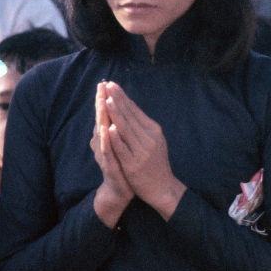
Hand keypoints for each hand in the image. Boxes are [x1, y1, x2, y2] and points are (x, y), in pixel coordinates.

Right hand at [91, 82, 133, 227]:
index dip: (104, 99)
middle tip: (101, 85)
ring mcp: (105, 155)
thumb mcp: (122, 145)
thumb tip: (118, 112)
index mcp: (108, 137)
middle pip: (102, 119)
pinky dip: (108, 140)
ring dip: (102, 117)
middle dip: (102, 102)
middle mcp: (104, 144)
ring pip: (103, 133)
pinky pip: (108, 150)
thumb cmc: (123, 165)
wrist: (121, 190)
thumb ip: (118, 130)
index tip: (105, 82)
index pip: (106, 115)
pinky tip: (107, 129)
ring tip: (103, 101)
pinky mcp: (109, 166)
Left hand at [102, 82, 185, 220]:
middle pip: (130, 116)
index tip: (112, 85)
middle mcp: (149, 138)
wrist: (162, 186)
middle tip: (107, 85)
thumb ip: (142, 126)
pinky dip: (117, 138)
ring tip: (107, 101)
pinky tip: (110, 128)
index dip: (123, 97)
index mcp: (154, 130)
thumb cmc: (155, 162)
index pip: (135, 110)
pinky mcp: (133, 164)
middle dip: (118, 100)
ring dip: (116, 114)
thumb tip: (129, 107)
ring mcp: (141, 151)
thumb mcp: (154, 140)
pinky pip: (123, 148)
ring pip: (126, 129)